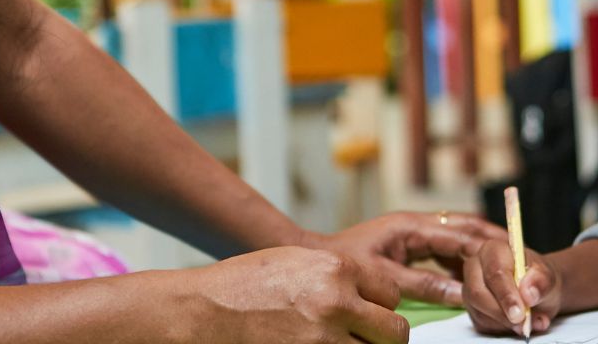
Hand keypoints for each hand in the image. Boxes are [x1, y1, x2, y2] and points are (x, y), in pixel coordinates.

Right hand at [176, 246, 408, 343]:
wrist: (203, 314)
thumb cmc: (242, 286)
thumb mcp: (296, 262)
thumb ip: (337, 275)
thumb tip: (369, 294)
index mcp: (336, 270)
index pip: (392, 294)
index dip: (380, 305)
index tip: (367, 312)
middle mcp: (337, 304)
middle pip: (395, 332)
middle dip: (383, 336)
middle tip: (365, 337)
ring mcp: (324, 342)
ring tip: (339, 343)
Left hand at [306, 211, 505, 304]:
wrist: (317, 257)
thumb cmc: (342, 261)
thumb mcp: (383, 277)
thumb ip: (421, 284)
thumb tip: (458, 293)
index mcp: (412, 226)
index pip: (461, 234)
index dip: (489, 247)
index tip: (513, 258)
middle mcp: (417, 225)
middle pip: (467, 229)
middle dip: (495, 242)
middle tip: (521, 256)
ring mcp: (415, 233)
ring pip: (460, 237)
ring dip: (483, 249)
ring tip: (508, 264)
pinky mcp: (412, 243)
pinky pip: (448, 248)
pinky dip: (466, 258)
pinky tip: (479, 273)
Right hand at [462, 238, 561, 337]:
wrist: (537, 290)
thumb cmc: (538, 278)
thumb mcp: (547, 276)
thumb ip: (541, 281)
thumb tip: (528, 293)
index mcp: (492, 250)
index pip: (494, 273)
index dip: (506, 294)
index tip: (519, 312)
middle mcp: (475, 267)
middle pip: (478, 293)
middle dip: (501, 312)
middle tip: (522, 323)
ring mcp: (470, 288)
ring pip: (479, 311)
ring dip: (505, 323)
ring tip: (528, 323)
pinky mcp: (473, 308)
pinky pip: (482, 323)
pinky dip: (502, 328)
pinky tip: (517, 325)